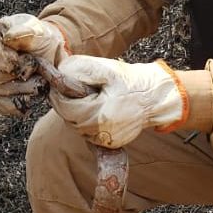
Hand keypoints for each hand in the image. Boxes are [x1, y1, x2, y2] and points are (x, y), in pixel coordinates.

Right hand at [0, 14, 68, 116]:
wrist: (51, 54)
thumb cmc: (39, 38)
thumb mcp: (37, 29)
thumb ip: (25, 30)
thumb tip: (8, 36)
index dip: (11, 59)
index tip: (28, 58)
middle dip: (22, 73)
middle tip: (37, 66)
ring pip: (1, 92)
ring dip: (26, 88)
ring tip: (40, 78)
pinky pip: (5, 107)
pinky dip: (23, 103)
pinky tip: (34, 94)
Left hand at [48, 55, 187, 147]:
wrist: (153, 97)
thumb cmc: (129, 81)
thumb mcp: (104, 69)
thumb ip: (79, 69)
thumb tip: (60, 74)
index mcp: (100, 113)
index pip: (64, 107)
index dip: (59, 94)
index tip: (62, 84)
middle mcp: (102, 132)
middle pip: (69, 119)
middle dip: (68, 104)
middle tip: (78, 91)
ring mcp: (107, 140)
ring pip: (77, 127)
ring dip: (76, 114)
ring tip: (90, 99)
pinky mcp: (111, 143)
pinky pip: (89, 133)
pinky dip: (87, 122)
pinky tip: (97, 109)